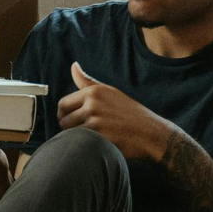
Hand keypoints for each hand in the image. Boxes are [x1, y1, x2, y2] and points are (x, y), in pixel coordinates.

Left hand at [55, 63, 175, 160]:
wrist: (150, 133)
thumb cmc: (130, 112)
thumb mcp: (110, 92)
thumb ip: (88, 82)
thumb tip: (73, 66)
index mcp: (94, 92)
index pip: (62, 104)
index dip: (64, 114)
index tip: (71, 119)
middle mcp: (93, 105)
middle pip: (64, 120)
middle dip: (69, 127)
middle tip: (82, 131)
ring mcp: (96, 122)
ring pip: (70, 133)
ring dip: (77, 138)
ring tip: (90, 137)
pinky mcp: (99, 138)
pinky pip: (80, 144)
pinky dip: (85, 146)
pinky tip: (96, 144)